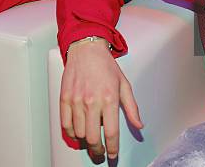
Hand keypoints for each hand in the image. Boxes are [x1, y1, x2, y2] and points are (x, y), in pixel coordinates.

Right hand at [61, 39, 142, 160]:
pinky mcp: (65, 98)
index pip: (111, 132)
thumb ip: (132, 107)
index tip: (113, 155)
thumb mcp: (124, 85)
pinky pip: (66, 124)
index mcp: (109, 98)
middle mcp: (92, 101)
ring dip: (86, 142)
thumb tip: (139, 125)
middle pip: (93, 138)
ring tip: (91, 141)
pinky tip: (78, 132)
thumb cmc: (105, 66)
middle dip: (98, 151)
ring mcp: (77, 100)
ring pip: (79, 133)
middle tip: (100, 154)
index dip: (112, 148)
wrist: (86, 49)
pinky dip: (72, 133)